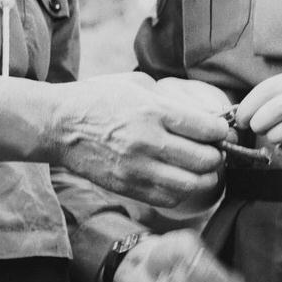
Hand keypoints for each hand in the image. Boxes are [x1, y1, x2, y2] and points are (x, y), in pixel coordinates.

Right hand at [49, 73, 228, 206]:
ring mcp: (137, 168)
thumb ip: (169, 98)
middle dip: (218, 155)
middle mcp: (148, 142)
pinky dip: (182, 191)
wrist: (59, 124)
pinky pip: (168, 198)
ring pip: (191, 184)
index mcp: (154, 111)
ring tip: (204, 168)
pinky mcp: (127, 187)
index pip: (207, 129)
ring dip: (205, 177)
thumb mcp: (136, 83)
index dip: (222, 131)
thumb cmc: (99, 98)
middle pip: (204, 159)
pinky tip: (181, 179)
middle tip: (216, 150)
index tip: (221, 130)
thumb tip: (201, 111)